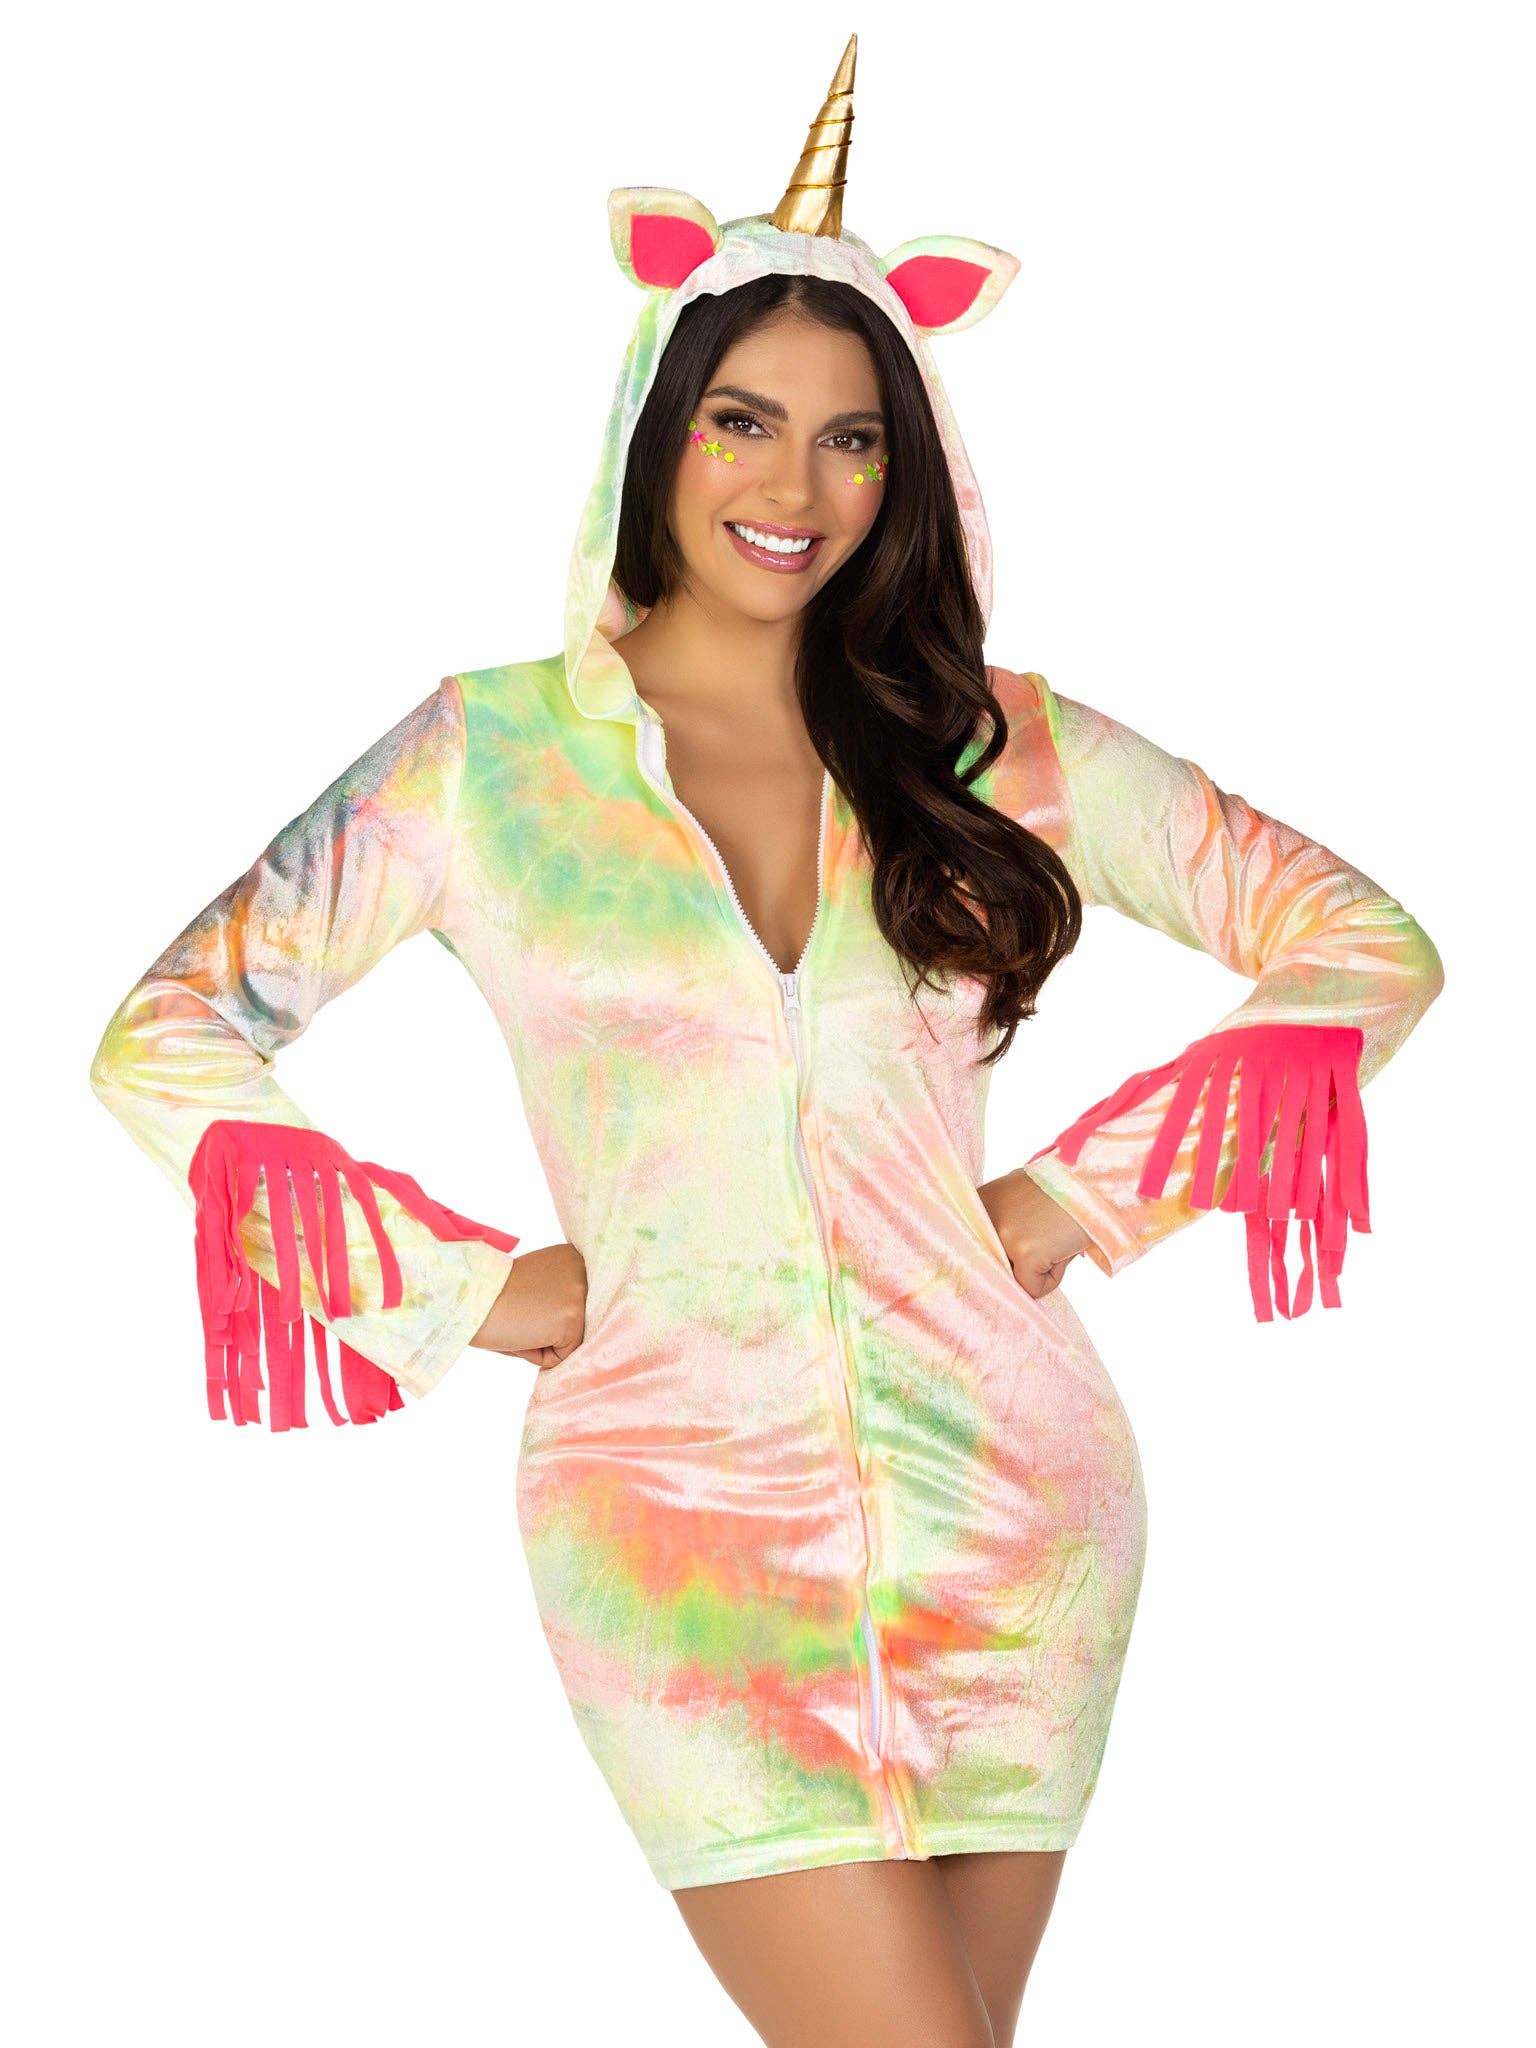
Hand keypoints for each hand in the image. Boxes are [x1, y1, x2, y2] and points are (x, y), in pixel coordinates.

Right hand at [471, 1242, 587, 1369]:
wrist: (467, 1301)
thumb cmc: (492, 1297)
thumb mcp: (537, 1283)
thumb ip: (558, 1292)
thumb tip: (573, 1318)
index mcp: (573, 1256)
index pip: (575, 1304)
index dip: (546, 1312)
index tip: (526, 1303)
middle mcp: (581, 1269)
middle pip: (576, 1322)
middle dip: (547, 1328)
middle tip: (520, 1314)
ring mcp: (579, 1294)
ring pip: (571, 1341)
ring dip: (544, 1342)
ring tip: (519, 1324)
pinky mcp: (572, 1320)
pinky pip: (563, 1357)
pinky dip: (539, 1355)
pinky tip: (520, 1335)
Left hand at [976, 1168, 1093, 1299]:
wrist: (1096, 1183)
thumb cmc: (1065, 1192)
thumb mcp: (1021, 1199)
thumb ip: (1004, 1225)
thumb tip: (1003, 1264)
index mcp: (979, 1202)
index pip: (981, 1248)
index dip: (1008, 1251)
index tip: (1027, 1237)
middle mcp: (984, 1217)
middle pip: (998, 1266)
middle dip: (1023, 1261)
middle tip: (1047, 1235)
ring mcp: (1002, 1234)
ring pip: (1016, 1279)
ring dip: (1039, 1268)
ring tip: (1057, 1238)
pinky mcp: (1024, 1252)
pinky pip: (1034, 1288)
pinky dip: (1053, 1278)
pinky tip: (1064, 1248)